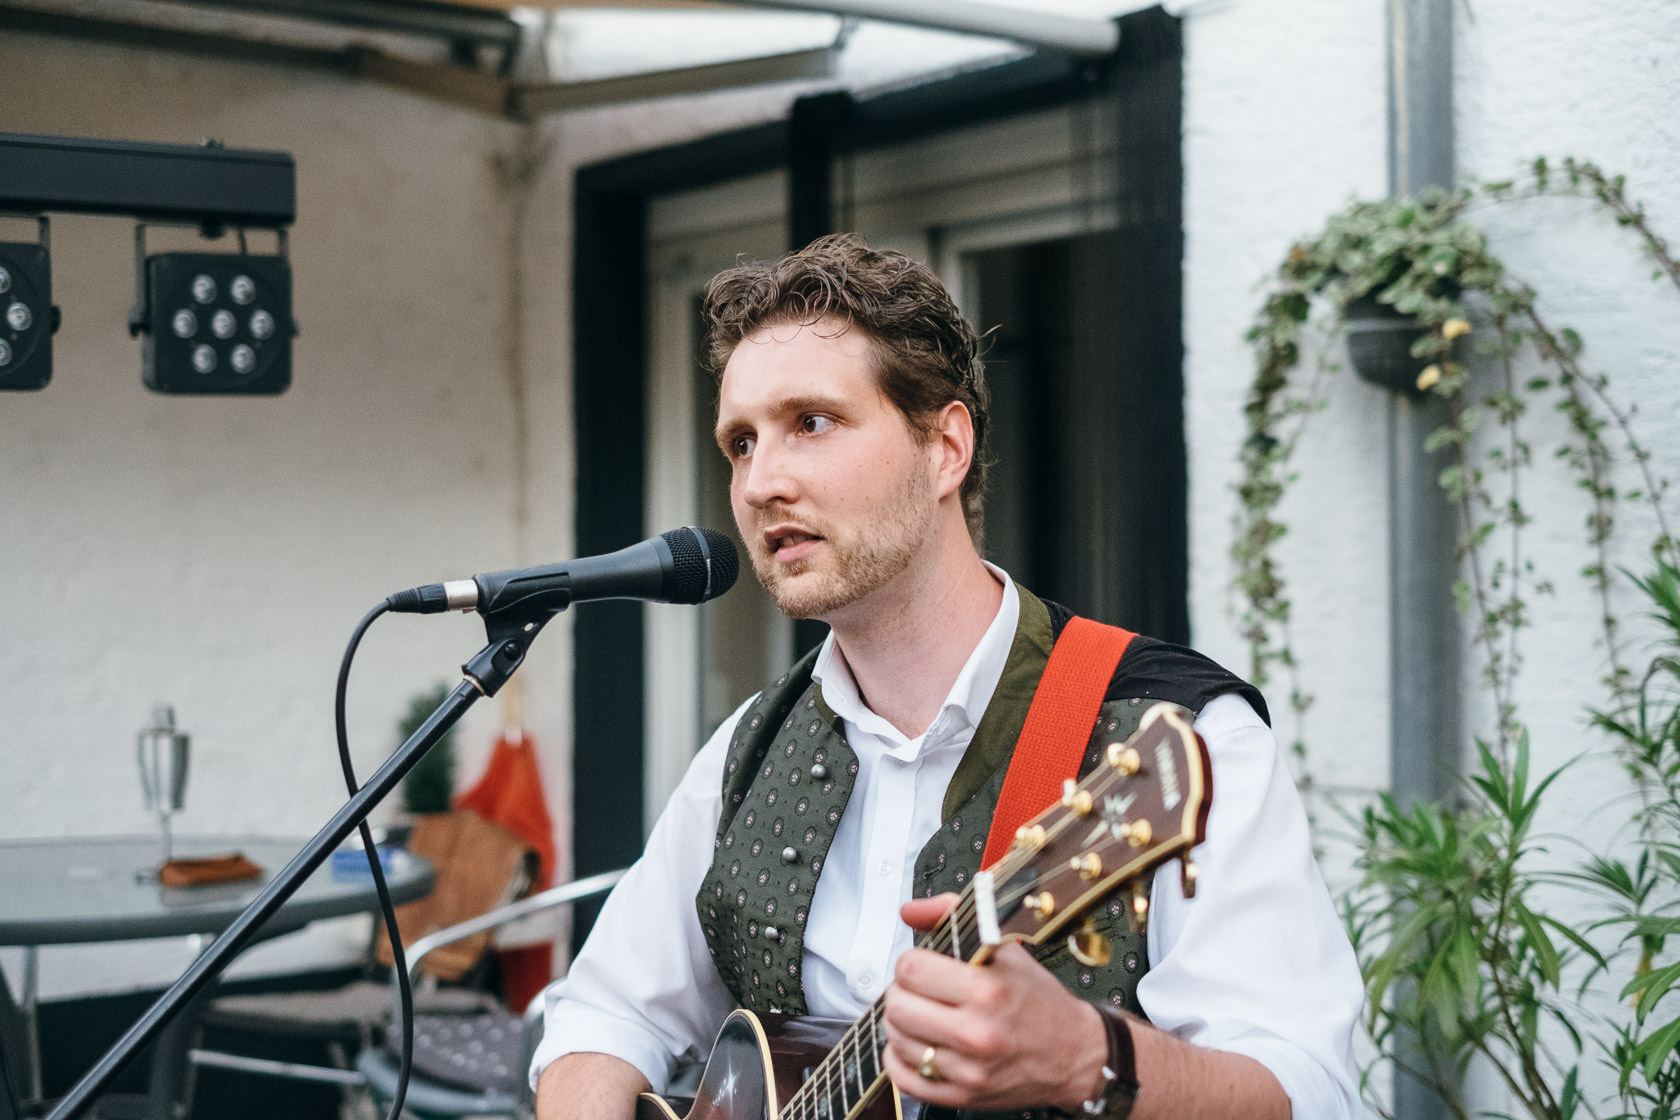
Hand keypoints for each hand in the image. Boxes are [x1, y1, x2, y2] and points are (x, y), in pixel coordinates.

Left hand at [879, 893, 1108, 1112]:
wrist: (1074, 1053)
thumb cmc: (1038, 999)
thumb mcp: (1004, 946)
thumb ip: (952, 916)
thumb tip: (909, 911)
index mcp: (987, 990)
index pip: (910, 969)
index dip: (911, 962)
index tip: (924, 965)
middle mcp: (977, 1033)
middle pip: (898, 1006)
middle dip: (902, 992)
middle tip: (920, 991)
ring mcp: (969, 1070)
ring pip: (897, 1040)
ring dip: (902, 1024)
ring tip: (923, 1015)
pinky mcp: (963, 1096)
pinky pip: (905, 1077)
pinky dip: (901, 1059)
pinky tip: (920, 1044)